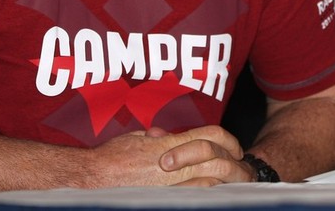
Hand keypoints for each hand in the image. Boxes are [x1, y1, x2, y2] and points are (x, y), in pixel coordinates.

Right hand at [86, 125, 249, 186]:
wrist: (92, 179)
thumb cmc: (110, 158)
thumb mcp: (136, 138)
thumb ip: (156, 137)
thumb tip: (164, 136)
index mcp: (169, 143)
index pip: (210, 135)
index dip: (228, 139)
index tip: (235, 147)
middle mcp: (174, 164)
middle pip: (217, 158)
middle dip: (234, 163)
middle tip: (242, 167)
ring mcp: (170, 185)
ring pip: (211, 181)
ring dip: (225, 181)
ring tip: (235, 183)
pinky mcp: (164, 199)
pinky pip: (195, 198)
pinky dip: (208, 195)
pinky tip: (214, 196)